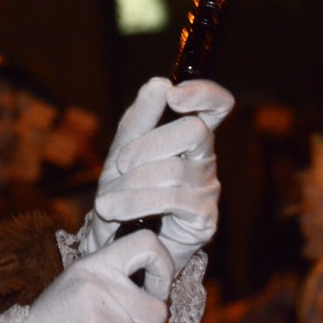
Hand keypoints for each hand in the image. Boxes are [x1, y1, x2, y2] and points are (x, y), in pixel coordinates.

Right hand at [27, 230, 172, 322]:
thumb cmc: (60, 314)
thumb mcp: (84, 282)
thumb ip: (117, 277)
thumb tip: (160, 286)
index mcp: (96, 262)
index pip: (147, 244)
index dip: (163, 266)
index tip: (155, 288)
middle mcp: (97, 282)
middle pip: (157, 308)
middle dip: (148, 322)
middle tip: (125, 320)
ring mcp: (97, 311)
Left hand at [82, 78, 233, 275]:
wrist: (115, 239)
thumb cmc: (124, 188)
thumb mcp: (123, 148)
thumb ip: (140, 118)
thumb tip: (160, 84)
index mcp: (189, 134)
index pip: (216, 105)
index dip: (204, 93)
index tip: (174, 95)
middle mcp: (205, 158)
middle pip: (194, 131)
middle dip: (149, 144)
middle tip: (121, 164)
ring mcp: (208, 188)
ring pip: (174, 169)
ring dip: (131, 184)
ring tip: (105, 200)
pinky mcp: (204, 218)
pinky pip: (170, 199)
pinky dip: (134, 202)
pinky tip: (113, 209)